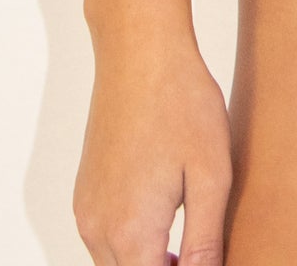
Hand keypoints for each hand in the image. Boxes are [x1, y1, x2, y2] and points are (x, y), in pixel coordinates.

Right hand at [73, 33, 231, 265]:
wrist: (141, 52)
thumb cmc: (182, 104)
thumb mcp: (211, 175)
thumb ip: (205, 242)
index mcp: (130, 232)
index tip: (207, 257)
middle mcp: (97, 230)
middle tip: (204, 253)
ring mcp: (86, 212)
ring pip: (116, 264)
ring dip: (149, 261)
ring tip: (190, 239)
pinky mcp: (85, 193)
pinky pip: (106, 239)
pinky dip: (133, 243)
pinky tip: (167, 215)